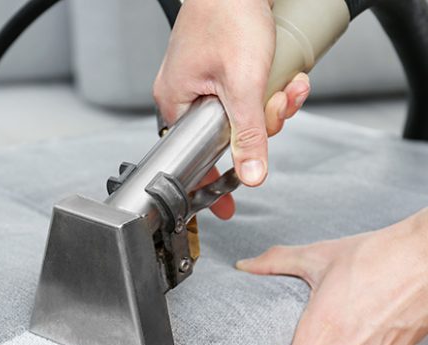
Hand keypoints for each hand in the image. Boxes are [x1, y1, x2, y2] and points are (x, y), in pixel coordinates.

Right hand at [153, 0, 310, 219]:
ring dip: (273, 106)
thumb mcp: (244, 84)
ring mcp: (204, 82)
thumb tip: (251, 175)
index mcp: (175, 103)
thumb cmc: (227, 13)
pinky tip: (285, 78)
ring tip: (287, 86)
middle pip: (228, 135)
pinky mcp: (222, 71)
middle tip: (277, 107)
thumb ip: (248, 135)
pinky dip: (271, 91)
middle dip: (263, 125)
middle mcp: (185, 95)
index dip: (216, 178)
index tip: (225, 207)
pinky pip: (248, 96)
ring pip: (243, 116)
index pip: (195, 156)